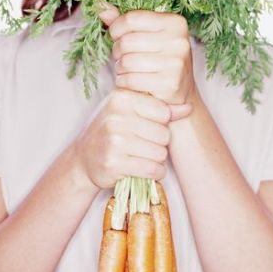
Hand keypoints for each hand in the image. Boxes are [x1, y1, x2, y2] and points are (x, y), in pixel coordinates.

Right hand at [74, 88, 191, 189]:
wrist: (84, 159)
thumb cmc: (112, 132)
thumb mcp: (131, 113)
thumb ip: (161, 110)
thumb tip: (188, 107)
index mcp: (121, 98)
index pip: (164, 112)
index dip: (160, 124)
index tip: (145, 127)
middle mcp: (116, 117)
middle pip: (164, 134)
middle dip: (158, 144)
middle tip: (142, 146)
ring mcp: (114, 141)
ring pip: (160, 154)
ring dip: (156, 160)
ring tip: (141, 157)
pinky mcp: (114, 163)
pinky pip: (152, 170)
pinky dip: (153, 173)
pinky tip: (142, 170)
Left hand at [98, 2, 196, 106]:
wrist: (180, 93)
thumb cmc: (159, 61)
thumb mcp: (147, 36)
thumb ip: (125, 22)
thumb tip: (100, 5)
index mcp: (175, 23)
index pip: (131, 19)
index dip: (116, 29)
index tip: (116, 37)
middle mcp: (178, 41)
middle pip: (127, 41)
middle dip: (118, 51)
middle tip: (123, 57)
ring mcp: (175, 63)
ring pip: (127, 62)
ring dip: (120, 68)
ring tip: (127, 70)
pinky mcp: (169, 84)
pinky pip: (131, 80)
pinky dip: (124, 82)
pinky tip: (130, 82)